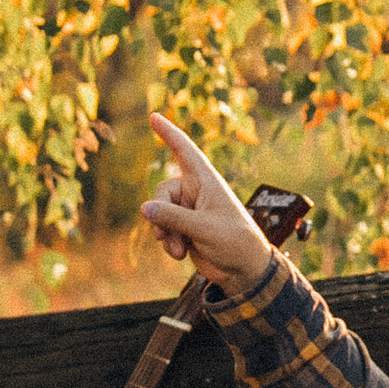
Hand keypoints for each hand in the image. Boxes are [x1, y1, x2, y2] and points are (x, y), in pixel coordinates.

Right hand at [140, 114, 277, 296]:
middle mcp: (196, 192)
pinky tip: (180, 254)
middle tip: (166, 234)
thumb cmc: (235, 243)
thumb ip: (173, 218)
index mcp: (206, 181)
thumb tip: (144, 209)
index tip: (153, 116)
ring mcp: (189, 211)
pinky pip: (163, 229)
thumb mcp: (203, 229)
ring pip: (159, 213)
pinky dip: (168, 242)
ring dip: (164, 233)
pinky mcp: (185, 229)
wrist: (244, 271)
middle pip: (162, 192)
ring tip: (177, 249)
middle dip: (160, 214)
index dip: (169, 133)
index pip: (185, 151)